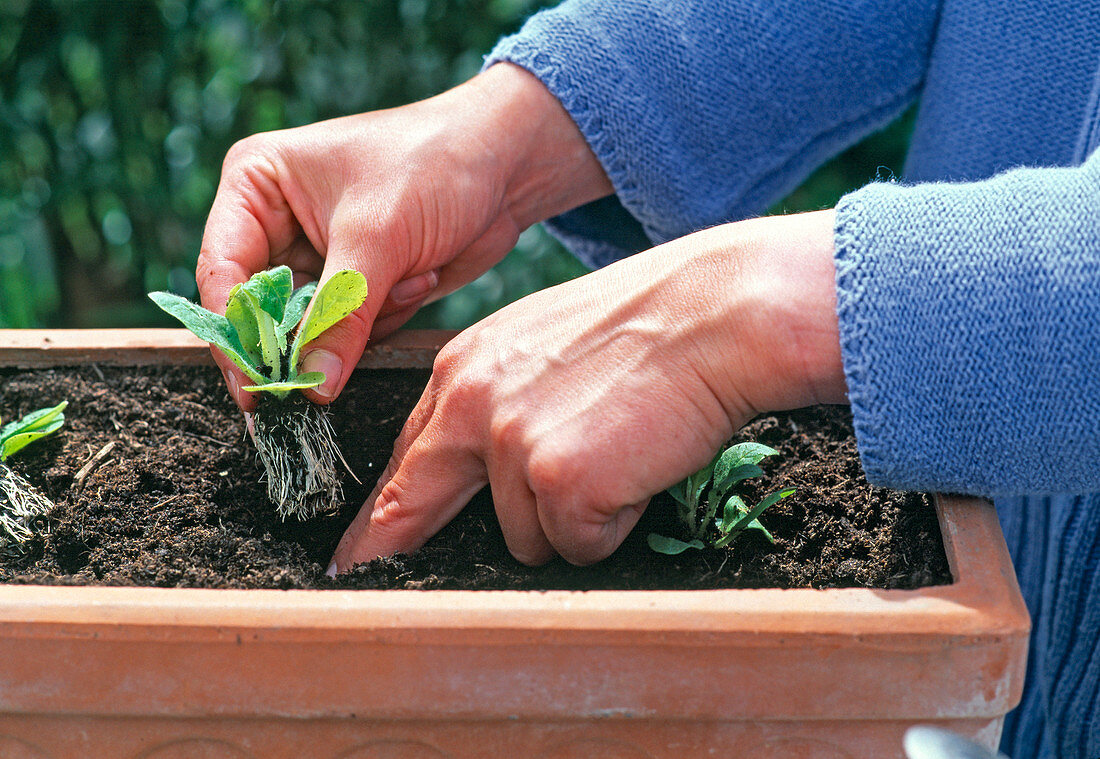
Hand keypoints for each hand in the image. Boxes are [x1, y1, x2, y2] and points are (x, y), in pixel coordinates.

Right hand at [196, 63, 610, 410]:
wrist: (505, 165)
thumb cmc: (434, 165)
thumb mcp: (378, 236)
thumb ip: (339, 315)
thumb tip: (312, 385)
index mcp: (257, 185)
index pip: (223, 274)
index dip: (235, 336)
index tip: (254, 390)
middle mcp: (276, 223)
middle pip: (263, 312)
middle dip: (308, 337)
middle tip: (324, 375)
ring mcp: (319, 257)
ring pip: (313, 331)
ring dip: (365, 319)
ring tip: (408, 273)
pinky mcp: (358, 285)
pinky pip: (353, 332)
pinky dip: (388, 315)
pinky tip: (421, 275)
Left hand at [330, 210, 845, 571]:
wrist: (719, 312)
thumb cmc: (650, 323)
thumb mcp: (544, 344)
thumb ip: (499, 396)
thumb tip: (479, 460)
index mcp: (466, 367)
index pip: (405, 454)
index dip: (383, 509)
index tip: (356, 547)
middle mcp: (475, 405)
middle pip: (420, 503)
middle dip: (396, 546)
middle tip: (363, 570)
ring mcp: (515, 445)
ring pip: (526, 536)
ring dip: (567, 517)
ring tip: (615, 454)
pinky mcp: (563, 483)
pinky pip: (581, 544)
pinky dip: (613, 523)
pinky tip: (637, 469)